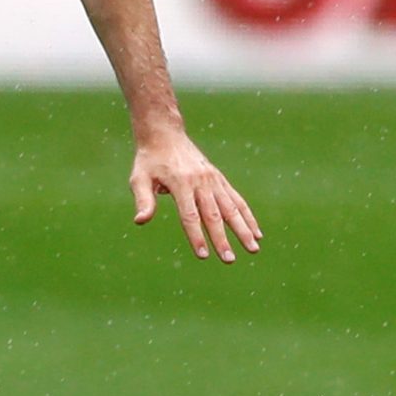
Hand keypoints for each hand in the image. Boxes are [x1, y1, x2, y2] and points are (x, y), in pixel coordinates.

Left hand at [132, 131, 261, 263]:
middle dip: (222, 239)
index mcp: (181, 183)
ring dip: (243, 230)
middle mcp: (201, 182)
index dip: (197, 236)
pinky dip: (247, 216)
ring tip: (253, 249)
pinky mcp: (219, 179)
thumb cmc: (149, 160)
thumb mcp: (139, 178)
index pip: (190, 215)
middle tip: (229, 260)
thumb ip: (143, 200)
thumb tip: (140, 221)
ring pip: (231, 208)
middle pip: (214, 215)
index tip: (203, 255)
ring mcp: (213, 180)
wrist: (165, 134)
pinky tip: (256, 233)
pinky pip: (236, 199)